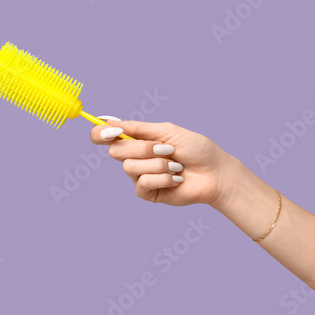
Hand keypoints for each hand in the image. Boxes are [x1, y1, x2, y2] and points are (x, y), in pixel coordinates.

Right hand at [90, 118, 236, 206]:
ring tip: (176, 165)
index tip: (110, 131)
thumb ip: (138, 128)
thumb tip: (110, 121)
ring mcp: (139, 175)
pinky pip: (142, 183)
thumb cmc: (196, 149)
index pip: (105, 136)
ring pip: (129, 167)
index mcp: (137, 139)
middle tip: (167, 149)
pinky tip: (176, 179)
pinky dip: (162, 178)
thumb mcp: (166, 131)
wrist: (214, 173)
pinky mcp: (147, 193)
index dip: (100, 133)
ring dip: (158, 164)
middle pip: (115, 151)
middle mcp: (135, 157)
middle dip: (144, 148)